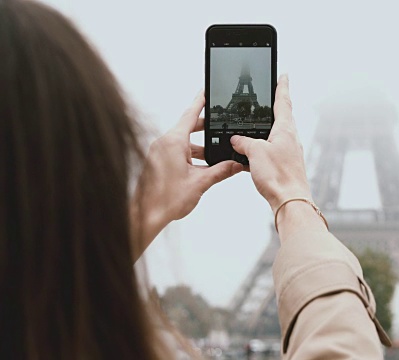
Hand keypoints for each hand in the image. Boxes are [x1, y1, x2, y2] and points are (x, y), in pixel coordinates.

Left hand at [132, 91, 242, 257]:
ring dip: (200, 148)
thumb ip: (220, 171)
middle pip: (188, 128)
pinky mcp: (157, 163)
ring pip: (183, 143)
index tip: (206, 91)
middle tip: (221, 127)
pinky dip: (190, 156)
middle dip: (207, 129)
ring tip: (216, 157)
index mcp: (173, 142)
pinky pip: (176, 152)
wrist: (145, 216)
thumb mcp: (200, 183)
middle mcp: (164, 143)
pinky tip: (202, 168)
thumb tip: (235, 164)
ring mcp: (159, 153)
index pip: (190, 114)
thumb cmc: (165, 200)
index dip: (200, 102)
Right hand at [230, 75, 311, 211]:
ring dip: (267, 128)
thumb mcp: (255, 153)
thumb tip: (236, 140)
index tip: (283, 74)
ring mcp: (289, 153)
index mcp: (285, 129)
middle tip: (272, 95)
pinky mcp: (286, 166)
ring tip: (258, 124)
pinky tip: (253, 154)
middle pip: (282, 116)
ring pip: (276, 135)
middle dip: (276, 105)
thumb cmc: (278, 177)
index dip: (282, 86)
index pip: (283, 101)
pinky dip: (262, 148)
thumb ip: (243, 142)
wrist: (290, 202)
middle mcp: (290, 139)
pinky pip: (271, 152)